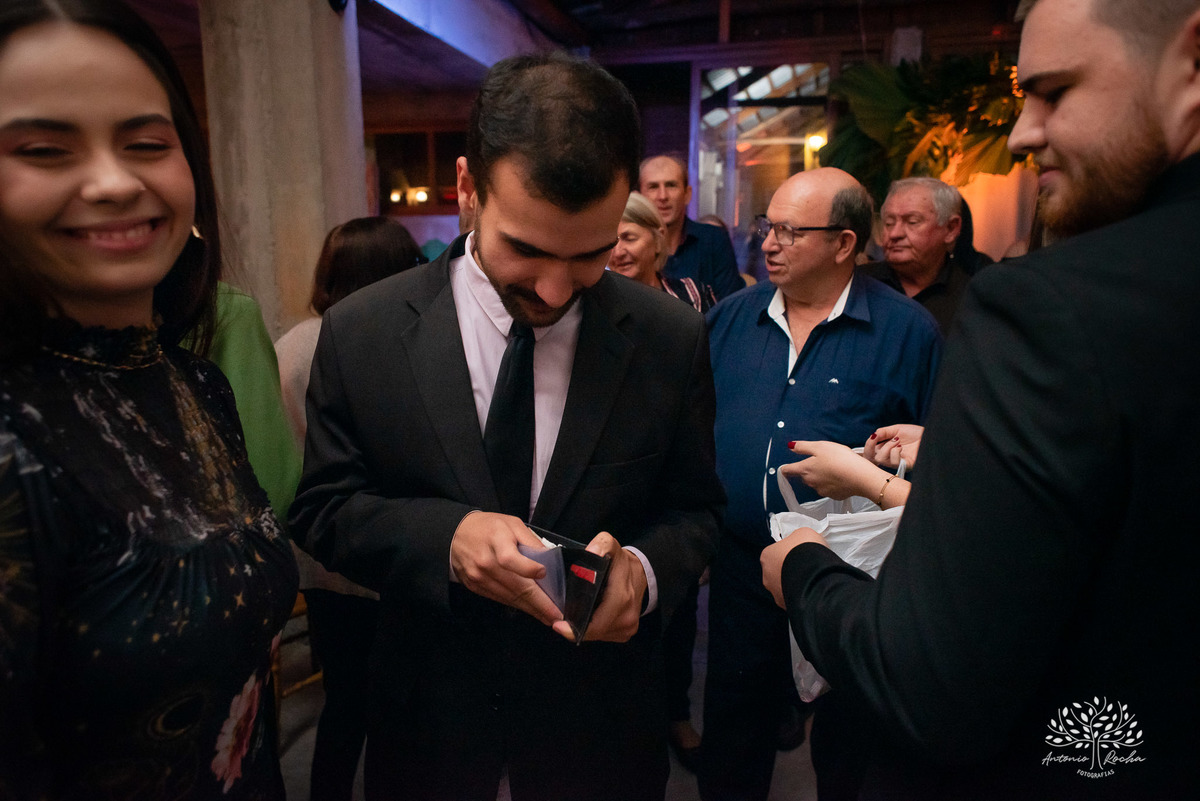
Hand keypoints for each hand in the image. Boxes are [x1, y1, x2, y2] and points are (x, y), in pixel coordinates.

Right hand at [450, 511, 562, 625]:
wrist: (455, 534)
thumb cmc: (488, 527)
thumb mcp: (512, 523)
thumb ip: (531, 540)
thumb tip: (549, 559)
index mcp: (496, 541)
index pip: (512, 560)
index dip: (530, 569)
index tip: (545, 574)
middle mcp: (485, 562)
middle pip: (515, 586)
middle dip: (539, 603)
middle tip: (556, 614)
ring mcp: (478, 577)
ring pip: (509, 597)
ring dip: (530, 609)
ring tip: (547, 616)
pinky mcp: (475, 587)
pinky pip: (499, 599)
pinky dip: (516, 605)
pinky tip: (529, 608)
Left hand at [553, 531, 646, 642]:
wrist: (642, 573)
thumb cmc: (621, 561)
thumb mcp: (610, 545)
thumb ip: (601, 544)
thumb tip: (591, 552)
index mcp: (622, 598)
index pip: (597, 624)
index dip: (576, 629)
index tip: (558, 625)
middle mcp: (627, 617)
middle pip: (595, 632)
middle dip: (575, 629)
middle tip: (560, 620)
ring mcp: (629, 627)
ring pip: (599, 636)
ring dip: (584, 630)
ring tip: (573, 617)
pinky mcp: (627, 632)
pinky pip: (605, 635)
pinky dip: (594, 630)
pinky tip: (588, 618)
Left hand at [761, 527, 828, 608]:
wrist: (816, 575)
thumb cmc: (806, 551)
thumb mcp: (803, 533)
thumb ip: (798, 539)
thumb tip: (802, 543)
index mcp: (766, 556)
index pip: (777, 553)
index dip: (790, 552)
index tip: (802, 552)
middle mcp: (767, 576)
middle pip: (780, 571)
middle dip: (792, 569)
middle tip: (808, 566)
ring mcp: (776, 592)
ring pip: (786, 587)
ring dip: (797, 584)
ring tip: (813, 579)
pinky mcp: (787, 605)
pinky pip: (795, 599)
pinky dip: (803, 595)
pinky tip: (814, 589)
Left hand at [781, 440, 888, 499]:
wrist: (860, 477)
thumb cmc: (839, 459)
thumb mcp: (820, 447)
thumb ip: (803, 447)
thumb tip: (790, 446)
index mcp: (805, 469)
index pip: (788, 470)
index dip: (786, 468)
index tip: (785, 468)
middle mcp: (810, 482)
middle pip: (804, 476)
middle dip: (809, 469)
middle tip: (822, 461)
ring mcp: (822, 490)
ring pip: (816, 482)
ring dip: (821, 476)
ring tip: (834, 468)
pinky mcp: (833, 496)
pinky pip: (829, 488)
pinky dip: (832, 483)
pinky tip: (841, 477)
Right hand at [864, 424, 923, 468]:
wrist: (930, 435)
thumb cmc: (915, 433)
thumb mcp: (896, 429)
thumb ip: (883, 432)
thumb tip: (872, 435)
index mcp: (885, 449)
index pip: (869, 453)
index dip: (868, 445)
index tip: (873, 436)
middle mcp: (889, 457)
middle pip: (871, 459)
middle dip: (870, 448)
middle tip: (875, 438)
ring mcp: (897, 462)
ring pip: (881, 460)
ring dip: (887, 447)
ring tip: (897, 441)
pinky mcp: (905, 466)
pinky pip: (894, 463)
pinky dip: (895, 452)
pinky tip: (901, 447)